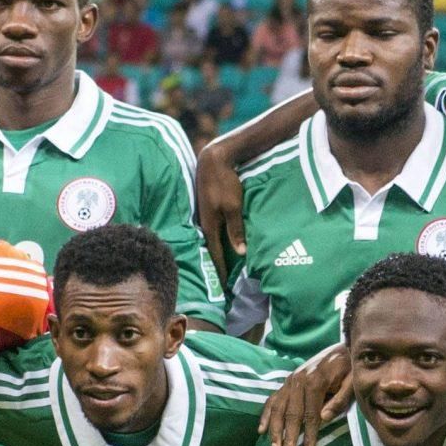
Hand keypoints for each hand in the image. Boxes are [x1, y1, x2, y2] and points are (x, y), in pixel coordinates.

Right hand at [196, 143, 243, 276]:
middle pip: (212, 248)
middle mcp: (204, 223)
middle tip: (223, 281)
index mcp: (210, 225)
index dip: (221, 270)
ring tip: (222, 265)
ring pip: (212, 238)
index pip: (216, 254)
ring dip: (217, 251)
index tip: (225, 286)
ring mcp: (204, 215)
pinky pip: (212, 228)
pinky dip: (217, 238)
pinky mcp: (207, 207)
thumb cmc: (225, 183)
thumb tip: (240, 253)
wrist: (214, 160)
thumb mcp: (233, 207)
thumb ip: (236, 230)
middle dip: (218, 264)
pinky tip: (221, 242)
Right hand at [257, 344, 349, 445]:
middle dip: (288, 436)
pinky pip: (272, 399)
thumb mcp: (352, 383)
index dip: (309, 434)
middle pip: (291, 413)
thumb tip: (324, 418)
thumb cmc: (349, 369)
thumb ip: (340, 400)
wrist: (342, 349)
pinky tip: (261, 430)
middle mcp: (299, 379)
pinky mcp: (287, 381)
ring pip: (278, 408)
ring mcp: (290, 380)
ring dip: (275, 429)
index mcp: (316, 380)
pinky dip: (266, 415)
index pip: (311, 414)